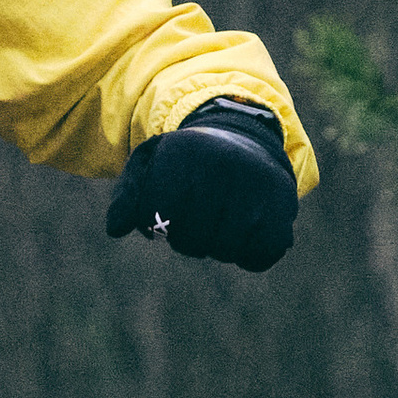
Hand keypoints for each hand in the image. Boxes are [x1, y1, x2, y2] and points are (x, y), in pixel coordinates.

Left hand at [106, 98, 300, 271]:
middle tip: (195, 216)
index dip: (153, 222)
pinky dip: (249, 256)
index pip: (152, 216)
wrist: (244, 140)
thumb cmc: (188, 162)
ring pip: (224, 251)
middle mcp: (224, 164)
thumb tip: (115, 231)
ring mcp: (257, 186)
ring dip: (217, 246)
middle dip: (186, 238)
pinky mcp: (283, 206)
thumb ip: (128, 196)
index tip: (163, 207)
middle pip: (189, 240)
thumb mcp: (150, 164)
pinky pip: (258, 257)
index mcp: (184, 151)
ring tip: (220, 219)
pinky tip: (245, 232)